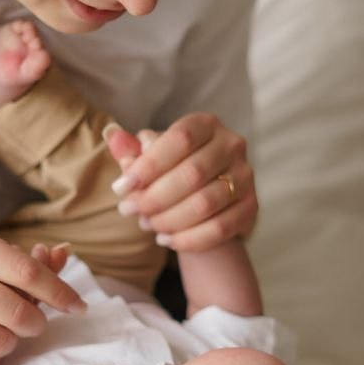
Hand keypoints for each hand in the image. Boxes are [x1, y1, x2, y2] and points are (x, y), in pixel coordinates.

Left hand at [107, 113, 256, 252]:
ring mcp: (245, 176)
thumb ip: (132, 151)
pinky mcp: (251, 207)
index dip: (149, 165)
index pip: (180, 139)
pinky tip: (166, 240)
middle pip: (192, 173)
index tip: (122, 187)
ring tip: (146, 224)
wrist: (204, 201)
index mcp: (205, 124)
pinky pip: (220, 229)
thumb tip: (112, 136)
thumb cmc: (172, 171)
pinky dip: (188, 239)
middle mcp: (232, 145)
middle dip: (154, 197)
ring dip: (169, 219)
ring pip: (205, 203)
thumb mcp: (150, 159)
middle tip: (129, 210)